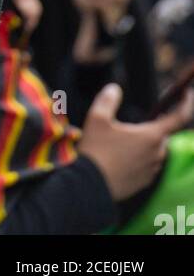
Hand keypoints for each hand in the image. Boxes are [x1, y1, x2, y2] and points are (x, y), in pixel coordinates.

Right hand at [78, 83, 193, 201]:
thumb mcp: (97, 117)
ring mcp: (151, 170)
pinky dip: (139, 157)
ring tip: (121, 141)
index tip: (186, 92)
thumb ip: (108, 99)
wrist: (90, 186)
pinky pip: (147, 164)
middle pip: (162, 134)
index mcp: (151, 136)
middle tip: (135, 123)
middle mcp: (156, 154)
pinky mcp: (144, 182)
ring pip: (154, 150)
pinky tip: (119, 157)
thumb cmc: (96, 150)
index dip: (185, 103)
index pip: (178, 117)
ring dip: (145, 143)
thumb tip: (114, 89)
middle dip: (153, 126)